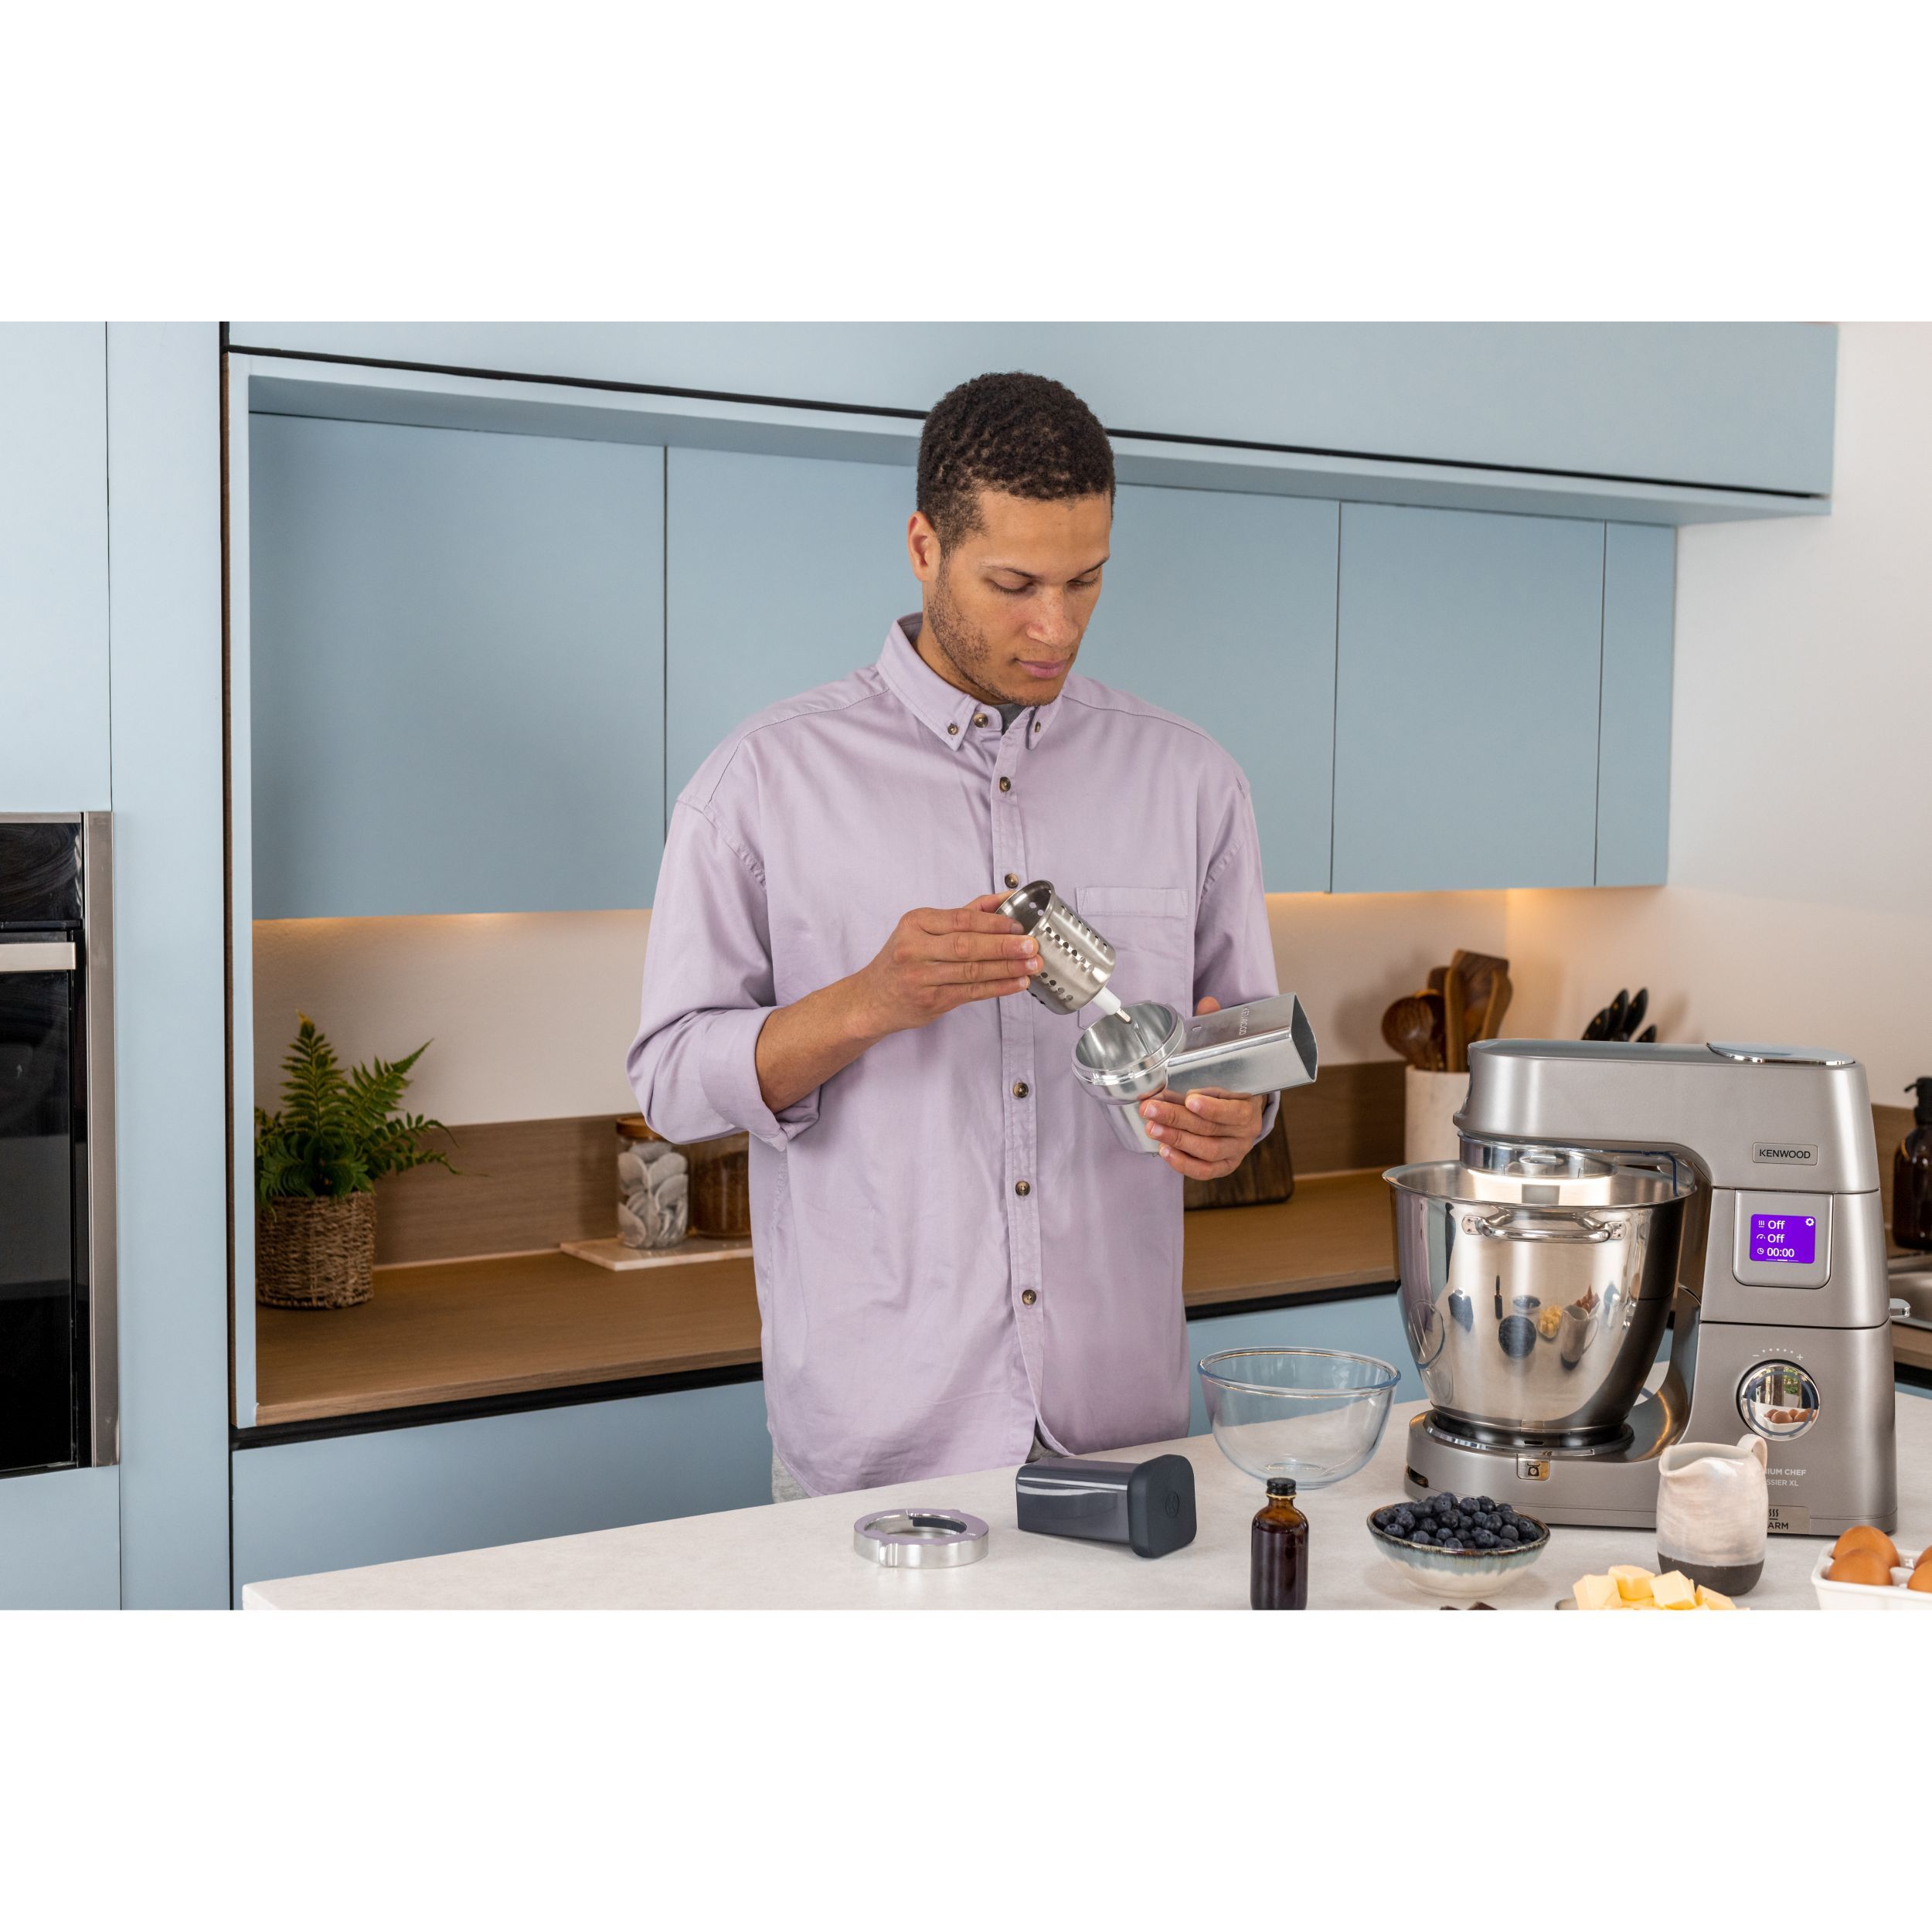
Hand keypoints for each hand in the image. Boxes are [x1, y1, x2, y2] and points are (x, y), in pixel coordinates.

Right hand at [848, 895, 1041, 1038]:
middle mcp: (915, 949)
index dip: (993, 923)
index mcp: (915, 923)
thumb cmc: (903, 959)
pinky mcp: (930, 1001)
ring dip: (1006, 968)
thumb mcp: (924, 929)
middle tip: (1031, 945)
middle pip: (967, 946)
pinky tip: (1016, 982)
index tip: (1018, 925)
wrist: (873, 998)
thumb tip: (1003, 899)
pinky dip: (997, 987)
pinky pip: (971, 992)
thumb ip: (964, 914)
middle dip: (1004, 946)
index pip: (960, 919)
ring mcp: (921, 977)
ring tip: (1031, 964)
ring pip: (971, 971)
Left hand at [1136, 996, 1267, 1178]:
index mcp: (1251, 1103)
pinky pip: (1205, 1170)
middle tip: (1150, 1108)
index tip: (1189, 1098)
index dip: (1212, 1107)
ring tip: (1151, 1126)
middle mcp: (1246, 1129)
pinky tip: (1163, 1151)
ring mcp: (1235, 1149)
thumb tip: (1208, 1001)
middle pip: (1211, 1129)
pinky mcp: (1224, 1164)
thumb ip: (1216, 1028)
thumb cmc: (1231, 1079)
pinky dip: (1183, 1163)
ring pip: (1205, 1150)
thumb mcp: (1226, 1052)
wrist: (1247, 1106)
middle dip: (1177, 1119)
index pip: (1233, 1110)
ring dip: (1176, 1139)